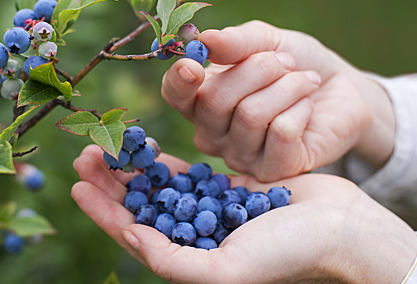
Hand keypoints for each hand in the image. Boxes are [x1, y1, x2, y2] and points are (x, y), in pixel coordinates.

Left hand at [71, 145, 416, 283]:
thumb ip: (174, 261)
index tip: (77, 185)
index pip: (132, 235)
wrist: (340, 229)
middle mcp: (193, 237)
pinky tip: (146, 146)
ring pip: (158, 187)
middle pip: (140, 207)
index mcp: (188, 261)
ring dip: (132, 168)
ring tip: (107, 145)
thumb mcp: (226, 270)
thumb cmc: (287, 255)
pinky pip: (187, 172)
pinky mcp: (226, 189)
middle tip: (85, 155)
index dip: (102, 211)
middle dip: (110, 183)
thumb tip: (132, 237)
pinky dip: (164, 161)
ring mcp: (209, 211)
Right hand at [162, 21, 395, 180]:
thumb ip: (236, 42)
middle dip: (258, 69)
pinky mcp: (272, 171)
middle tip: (286, 62)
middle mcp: (211, 133)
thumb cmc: (295, 63)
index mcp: (200, 99)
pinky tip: (307, 107)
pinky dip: (300, 108)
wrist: (341, 90)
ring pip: (251, 115)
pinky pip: (280, 133)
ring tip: (304, 81)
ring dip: (287, 86)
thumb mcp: (267, 41)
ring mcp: (239, 156)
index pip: (174, 95)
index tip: (193, 65)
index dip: (179, 81)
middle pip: (215, 100)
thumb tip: (205, 40)